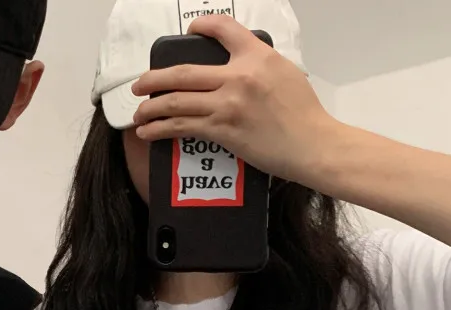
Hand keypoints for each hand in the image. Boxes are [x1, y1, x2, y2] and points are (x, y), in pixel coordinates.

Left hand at [131, 15, 339, 184]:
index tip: (189, 30)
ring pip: (176, 101)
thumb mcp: (285, 73)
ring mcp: (228, 104)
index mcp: (258, 55)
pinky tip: (148, 132)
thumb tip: (238, 69)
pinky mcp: (222, 130)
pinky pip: (182, 127)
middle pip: (184, 71)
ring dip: (151, 108)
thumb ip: (259, 66)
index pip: (224, 28)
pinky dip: (160, 129)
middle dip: (154, 79)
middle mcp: (239, 75)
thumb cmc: (304, 114)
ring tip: (138, 114)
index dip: (202, 26)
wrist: (312, 144)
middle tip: (139, 85)